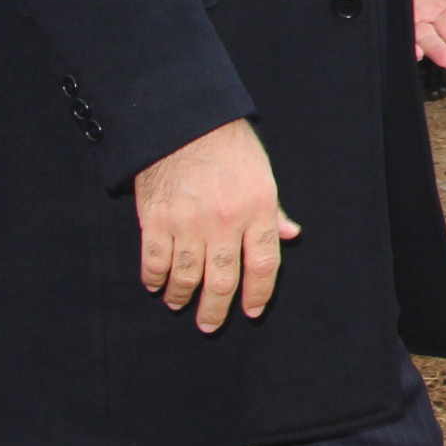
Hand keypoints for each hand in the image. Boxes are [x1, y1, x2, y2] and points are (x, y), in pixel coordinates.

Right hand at [134, 119, 299, 332]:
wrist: (181, 120)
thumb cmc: (227, 145)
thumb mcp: (262, 173)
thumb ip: (274, 210)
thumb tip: (291, 236)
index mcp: (257, 209)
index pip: (264, 264)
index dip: (258, 293)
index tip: (251, 311)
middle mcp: (224, 221)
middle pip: (223, 280)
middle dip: (216, 309)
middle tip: (210, 325)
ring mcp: (188, 222)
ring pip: (187, 276)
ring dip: (182, 296)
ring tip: (180, 304)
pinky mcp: (155, 219)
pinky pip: (154, 261)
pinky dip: (154, 278)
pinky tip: (155, 285)